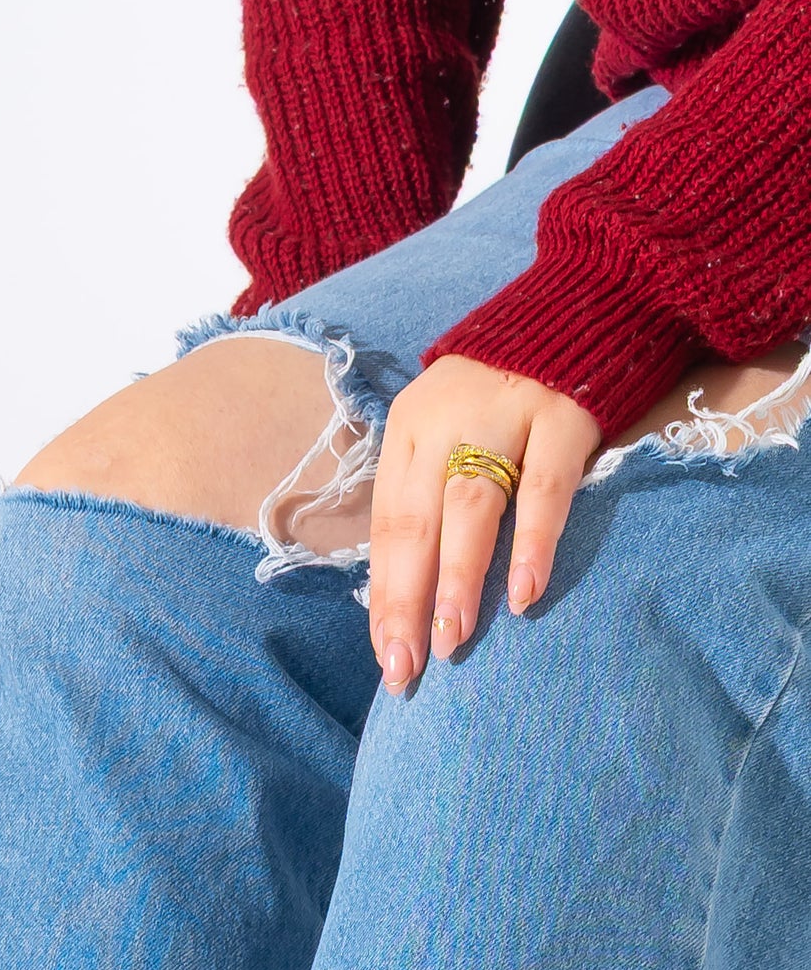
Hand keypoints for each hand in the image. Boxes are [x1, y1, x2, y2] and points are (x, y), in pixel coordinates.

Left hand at [367, 356, 601, 693]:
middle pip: (418, 523)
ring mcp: (506, 416)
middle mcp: (447, 422)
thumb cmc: (504, 394)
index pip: (388, 526)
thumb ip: (432, 496)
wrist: (583, 302)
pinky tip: (525, 593)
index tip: (387, 654)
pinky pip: (546, 489)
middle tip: (407, 667)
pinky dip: (534, 542)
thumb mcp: (449, 432)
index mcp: (409, 432)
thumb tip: (412, 595)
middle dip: (408, 601)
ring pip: (471, 508)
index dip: (385, 595)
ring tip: (453, 640)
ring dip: (460, 579)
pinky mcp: (565, 416)